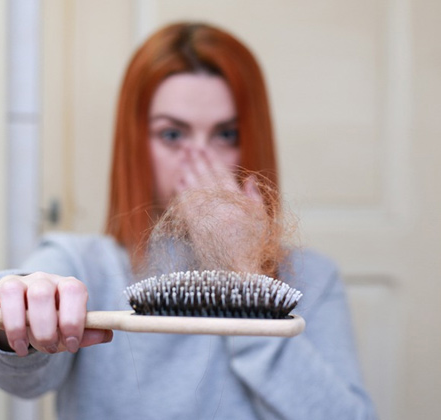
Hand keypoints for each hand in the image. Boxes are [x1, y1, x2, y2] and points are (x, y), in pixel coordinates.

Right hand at [0, 272, 112, 355]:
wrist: (26, 314)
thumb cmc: (52, 322)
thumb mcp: (70, 330)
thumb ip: (86, 333)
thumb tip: (106, 334)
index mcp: (65, 286)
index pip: (73, 290)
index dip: (73, 318)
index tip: (72, 343)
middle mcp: (40, 280)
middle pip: (41, 292)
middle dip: (44, 327)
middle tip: (48, 348)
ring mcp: (13, 284)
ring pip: (10, 291)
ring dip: (15, 326)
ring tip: (23, 348)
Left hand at [171, 148, 268, 272]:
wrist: (240, 273)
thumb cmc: (254, 248)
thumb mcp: (262, 221)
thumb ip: (255, 198)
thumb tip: (249, 178)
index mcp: (238, 203)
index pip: (223, 175)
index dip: (212, 160)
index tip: (205, 148)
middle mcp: (222, 207)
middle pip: (206, 177)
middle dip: (197, 160)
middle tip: (188, 146)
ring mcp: (208, 218)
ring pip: (195, 189)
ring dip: (187, 171)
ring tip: (182, 158)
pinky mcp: (196, 230)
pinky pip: (187, 206)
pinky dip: (182, 193)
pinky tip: (178, 182)